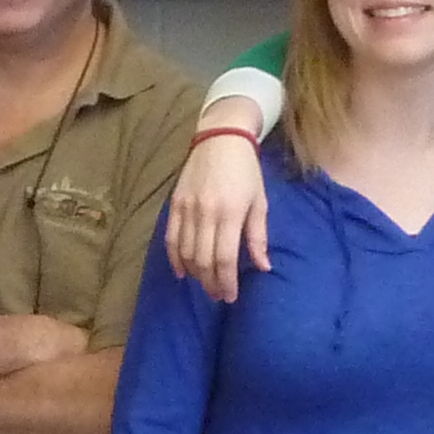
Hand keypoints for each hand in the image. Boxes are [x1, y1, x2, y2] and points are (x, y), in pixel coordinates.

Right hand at [163, 129, 271, 301]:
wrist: (221, 137)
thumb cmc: (246, 171)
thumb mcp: (260, 202)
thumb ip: (258, 237)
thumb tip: (263, 267)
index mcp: (231, 213)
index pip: (224, 258)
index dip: (226, 282)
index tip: (230, 296)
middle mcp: (206, 213)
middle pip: (203, 260)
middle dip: (211, 283)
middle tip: (218, 295)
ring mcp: (188, 208)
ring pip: (185, 252)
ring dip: (194, 274)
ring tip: (204, 284)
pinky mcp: (175, 203)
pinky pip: (171, 238)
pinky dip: (175, 258)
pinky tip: (182, 272)